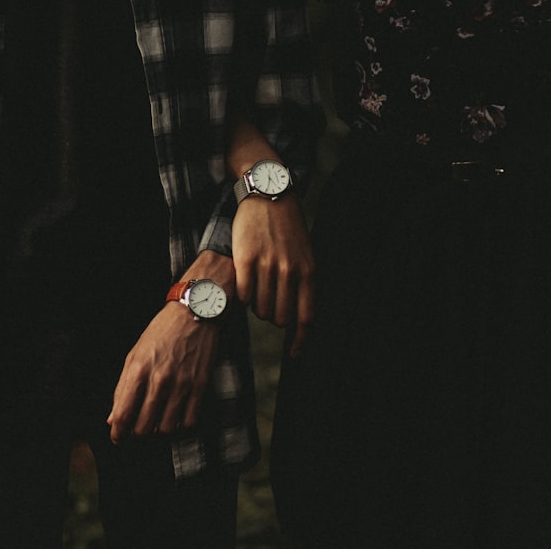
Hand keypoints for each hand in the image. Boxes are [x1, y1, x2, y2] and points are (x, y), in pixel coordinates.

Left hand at [107, 252, 231, 442]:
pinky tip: (176, 415)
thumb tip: (113, 417)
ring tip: (158, 419)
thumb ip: (123, 387)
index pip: (123, 414)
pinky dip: (181, 425)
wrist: (195, 313)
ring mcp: (182, 384)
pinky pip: (189, 422)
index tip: (118, 437)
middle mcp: (160, 379)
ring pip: (166, 428)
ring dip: (159, 429)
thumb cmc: (163, 332)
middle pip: (144, 427)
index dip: (118, 432)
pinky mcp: (200, 386)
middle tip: (138, 427)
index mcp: (139, 370)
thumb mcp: (135, 354)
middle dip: (137, 432)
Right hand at [232, 193, 313, 355]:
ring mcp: (267, 265)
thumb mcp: (305, 256)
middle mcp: (290, 271)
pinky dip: (241, 296)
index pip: (306, 318)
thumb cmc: (288, 231)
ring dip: (257, 305)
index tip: (294, 355)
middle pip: (280, 318)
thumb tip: (296, 319)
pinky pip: (241, 295)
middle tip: (268, 300)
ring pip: (260, 309)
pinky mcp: (245, 260)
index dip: (300, 341)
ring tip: (256, 286)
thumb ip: (303, 285)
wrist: (269, 196)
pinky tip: (243, 282)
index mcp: (309, 272)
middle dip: (273, 316)